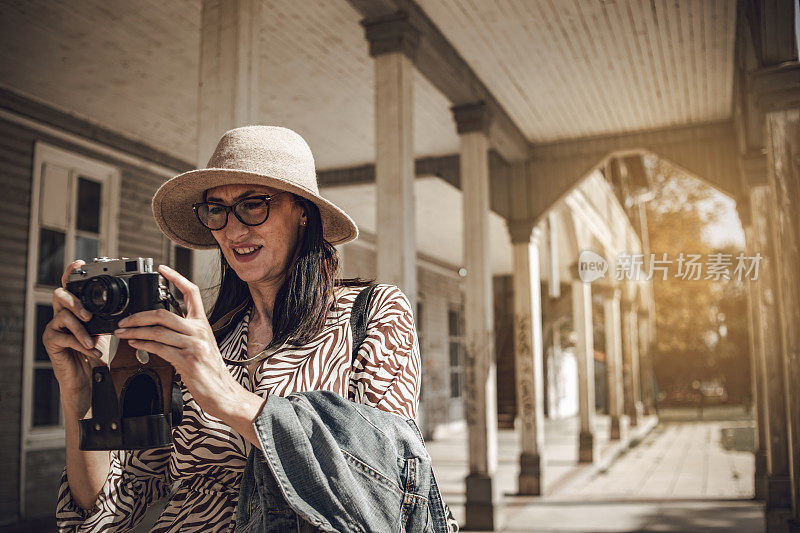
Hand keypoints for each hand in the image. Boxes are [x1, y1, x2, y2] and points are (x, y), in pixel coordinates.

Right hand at [43, 260, 109, 416]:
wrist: (87, 377)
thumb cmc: (95, 351)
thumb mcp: (107, 330)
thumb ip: (111, 316)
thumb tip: (134, 304)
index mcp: (76, 308)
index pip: (71, 286)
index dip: (72, 273)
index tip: (79, 263)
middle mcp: (62, 314)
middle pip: (60, 295)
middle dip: (75, 302)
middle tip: (88, 315)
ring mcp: (54, 327)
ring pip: (62, 316)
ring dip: (81, 330)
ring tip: (93, 341)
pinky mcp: (50, 341)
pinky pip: (63, 337)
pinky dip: (80, 345)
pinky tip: (92, 352)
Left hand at [112, 265, 242, 419]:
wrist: (222, 392)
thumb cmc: (210, 370)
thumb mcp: (201, 346)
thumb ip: (184, 333)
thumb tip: (159, 327)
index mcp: (202, 324)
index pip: (191, 293)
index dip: (176, 278)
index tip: (162, 269)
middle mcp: (199, 331)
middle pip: (164, 313)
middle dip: (139, 315)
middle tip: (125, 319)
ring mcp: (193, 345)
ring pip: (158, 330)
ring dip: (135, 330)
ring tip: (123, 331)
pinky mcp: (187, 360)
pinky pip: (159, 347)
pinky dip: (143, 344)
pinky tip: (134, 343)